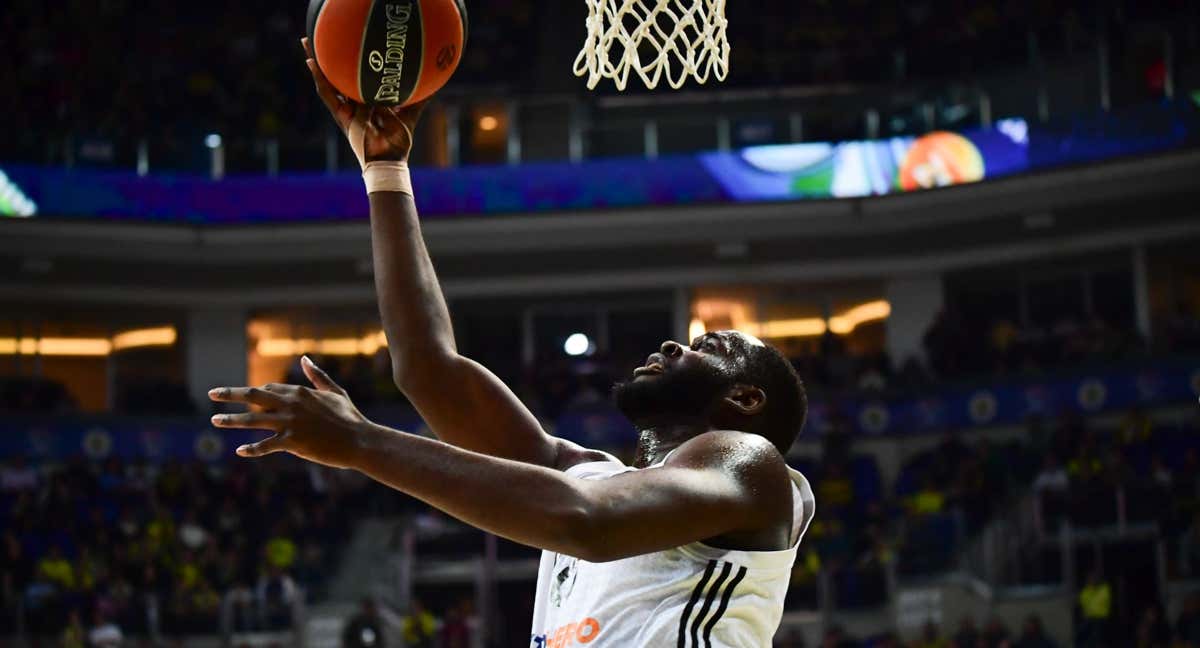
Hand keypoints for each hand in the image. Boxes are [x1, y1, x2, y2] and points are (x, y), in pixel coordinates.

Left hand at [209, 356, 375, 468]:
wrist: (361, 441)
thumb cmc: (350, 417)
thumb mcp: (335, 391)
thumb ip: (317, 376)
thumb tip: (304, 358)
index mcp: (299, 392)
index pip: (268, 389)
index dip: (254, 394)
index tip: (243, 398)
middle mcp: (291, 405)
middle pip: (253, 397)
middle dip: (230, 395)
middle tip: (212, 394)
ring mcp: (290, 424)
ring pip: (253, 420)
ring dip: (232, 420)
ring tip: (215, 421)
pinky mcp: (293, 443)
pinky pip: (266, 445)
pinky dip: (252, 449)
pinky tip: (240, 450)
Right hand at [302, 37, 426, 163]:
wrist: (389, 160)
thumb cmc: (398, 142)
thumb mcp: (409, 115)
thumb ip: (418, 99)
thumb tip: (432, 84)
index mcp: (366, 103)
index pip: (355, 79)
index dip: (349, 63)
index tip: (348, 44)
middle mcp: (353, 104)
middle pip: (338, 76)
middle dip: (328, 58)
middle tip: (321, 36)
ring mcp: (345, 110)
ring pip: (328, 81)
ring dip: (318, 62)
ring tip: (308, 43)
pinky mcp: (341, 117)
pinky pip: (327, 95)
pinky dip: (320, 79)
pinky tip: (312, 63)